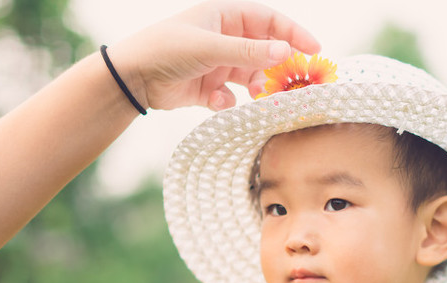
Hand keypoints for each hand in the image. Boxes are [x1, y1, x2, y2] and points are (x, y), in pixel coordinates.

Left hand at [109, 1, 320, 110]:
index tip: (314, 50)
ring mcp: (217, 64)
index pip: (269, 20)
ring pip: (250, 76)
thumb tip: (286, 53)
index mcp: (224, 16)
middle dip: (276, 67)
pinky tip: (215, 102)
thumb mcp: (210, 47)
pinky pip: (231, 97)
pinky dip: (228, 102)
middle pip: (264, 51)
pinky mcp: (208, 88)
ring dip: (256, 87)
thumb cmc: (167, 49)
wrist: (133, 77)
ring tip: (258, 95)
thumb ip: (248, 52)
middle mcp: (224, 38)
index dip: (293, 33)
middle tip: (291, 83)